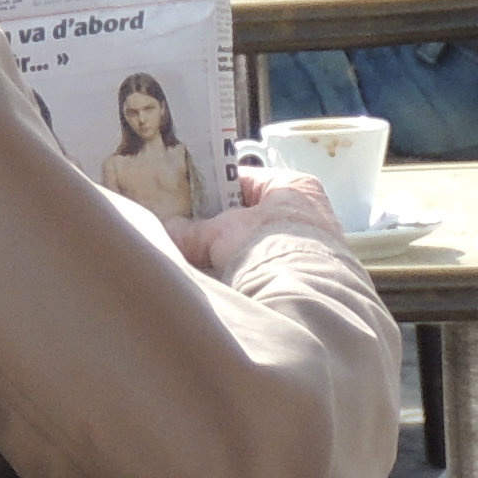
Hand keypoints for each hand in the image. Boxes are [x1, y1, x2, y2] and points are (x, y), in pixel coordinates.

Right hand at [175, 166, 345, 279]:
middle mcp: (309, 212)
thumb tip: (165, 230)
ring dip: (231, 254)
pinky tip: (225, 283)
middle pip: (250, 216)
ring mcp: (312, 247)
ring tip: (200, 260)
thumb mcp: (222, 233)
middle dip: (219, 228)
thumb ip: (192, 231)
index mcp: (294, 186)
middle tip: (188, 234)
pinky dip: (247, 274)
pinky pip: (269, 269)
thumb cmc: (270, 247)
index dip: (211, 189)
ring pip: (258, 245)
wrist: (305, 297)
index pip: (243, 180)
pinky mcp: (309, 278)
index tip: (185, 200)